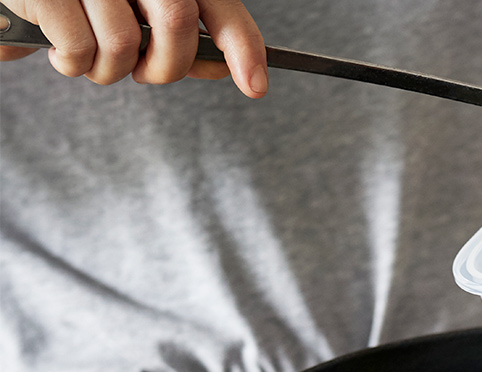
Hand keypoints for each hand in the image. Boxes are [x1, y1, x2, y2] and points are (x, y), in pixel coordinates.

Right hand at [0, 0, 267, 96]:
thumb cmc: (82, 5)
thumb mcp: (136, 14)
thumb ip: (185, 37)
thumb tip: (232, 70)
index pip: (216, 3)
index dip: (243, 45)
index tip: (256, 86)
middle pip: (177, 21)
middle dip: (167, 66)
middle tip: (143, 73)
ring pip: (124, 43)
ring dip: (109, 71)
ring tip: (89, 56)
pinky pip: (79, 49)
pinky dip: (72, 64)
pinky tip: (58, 49)